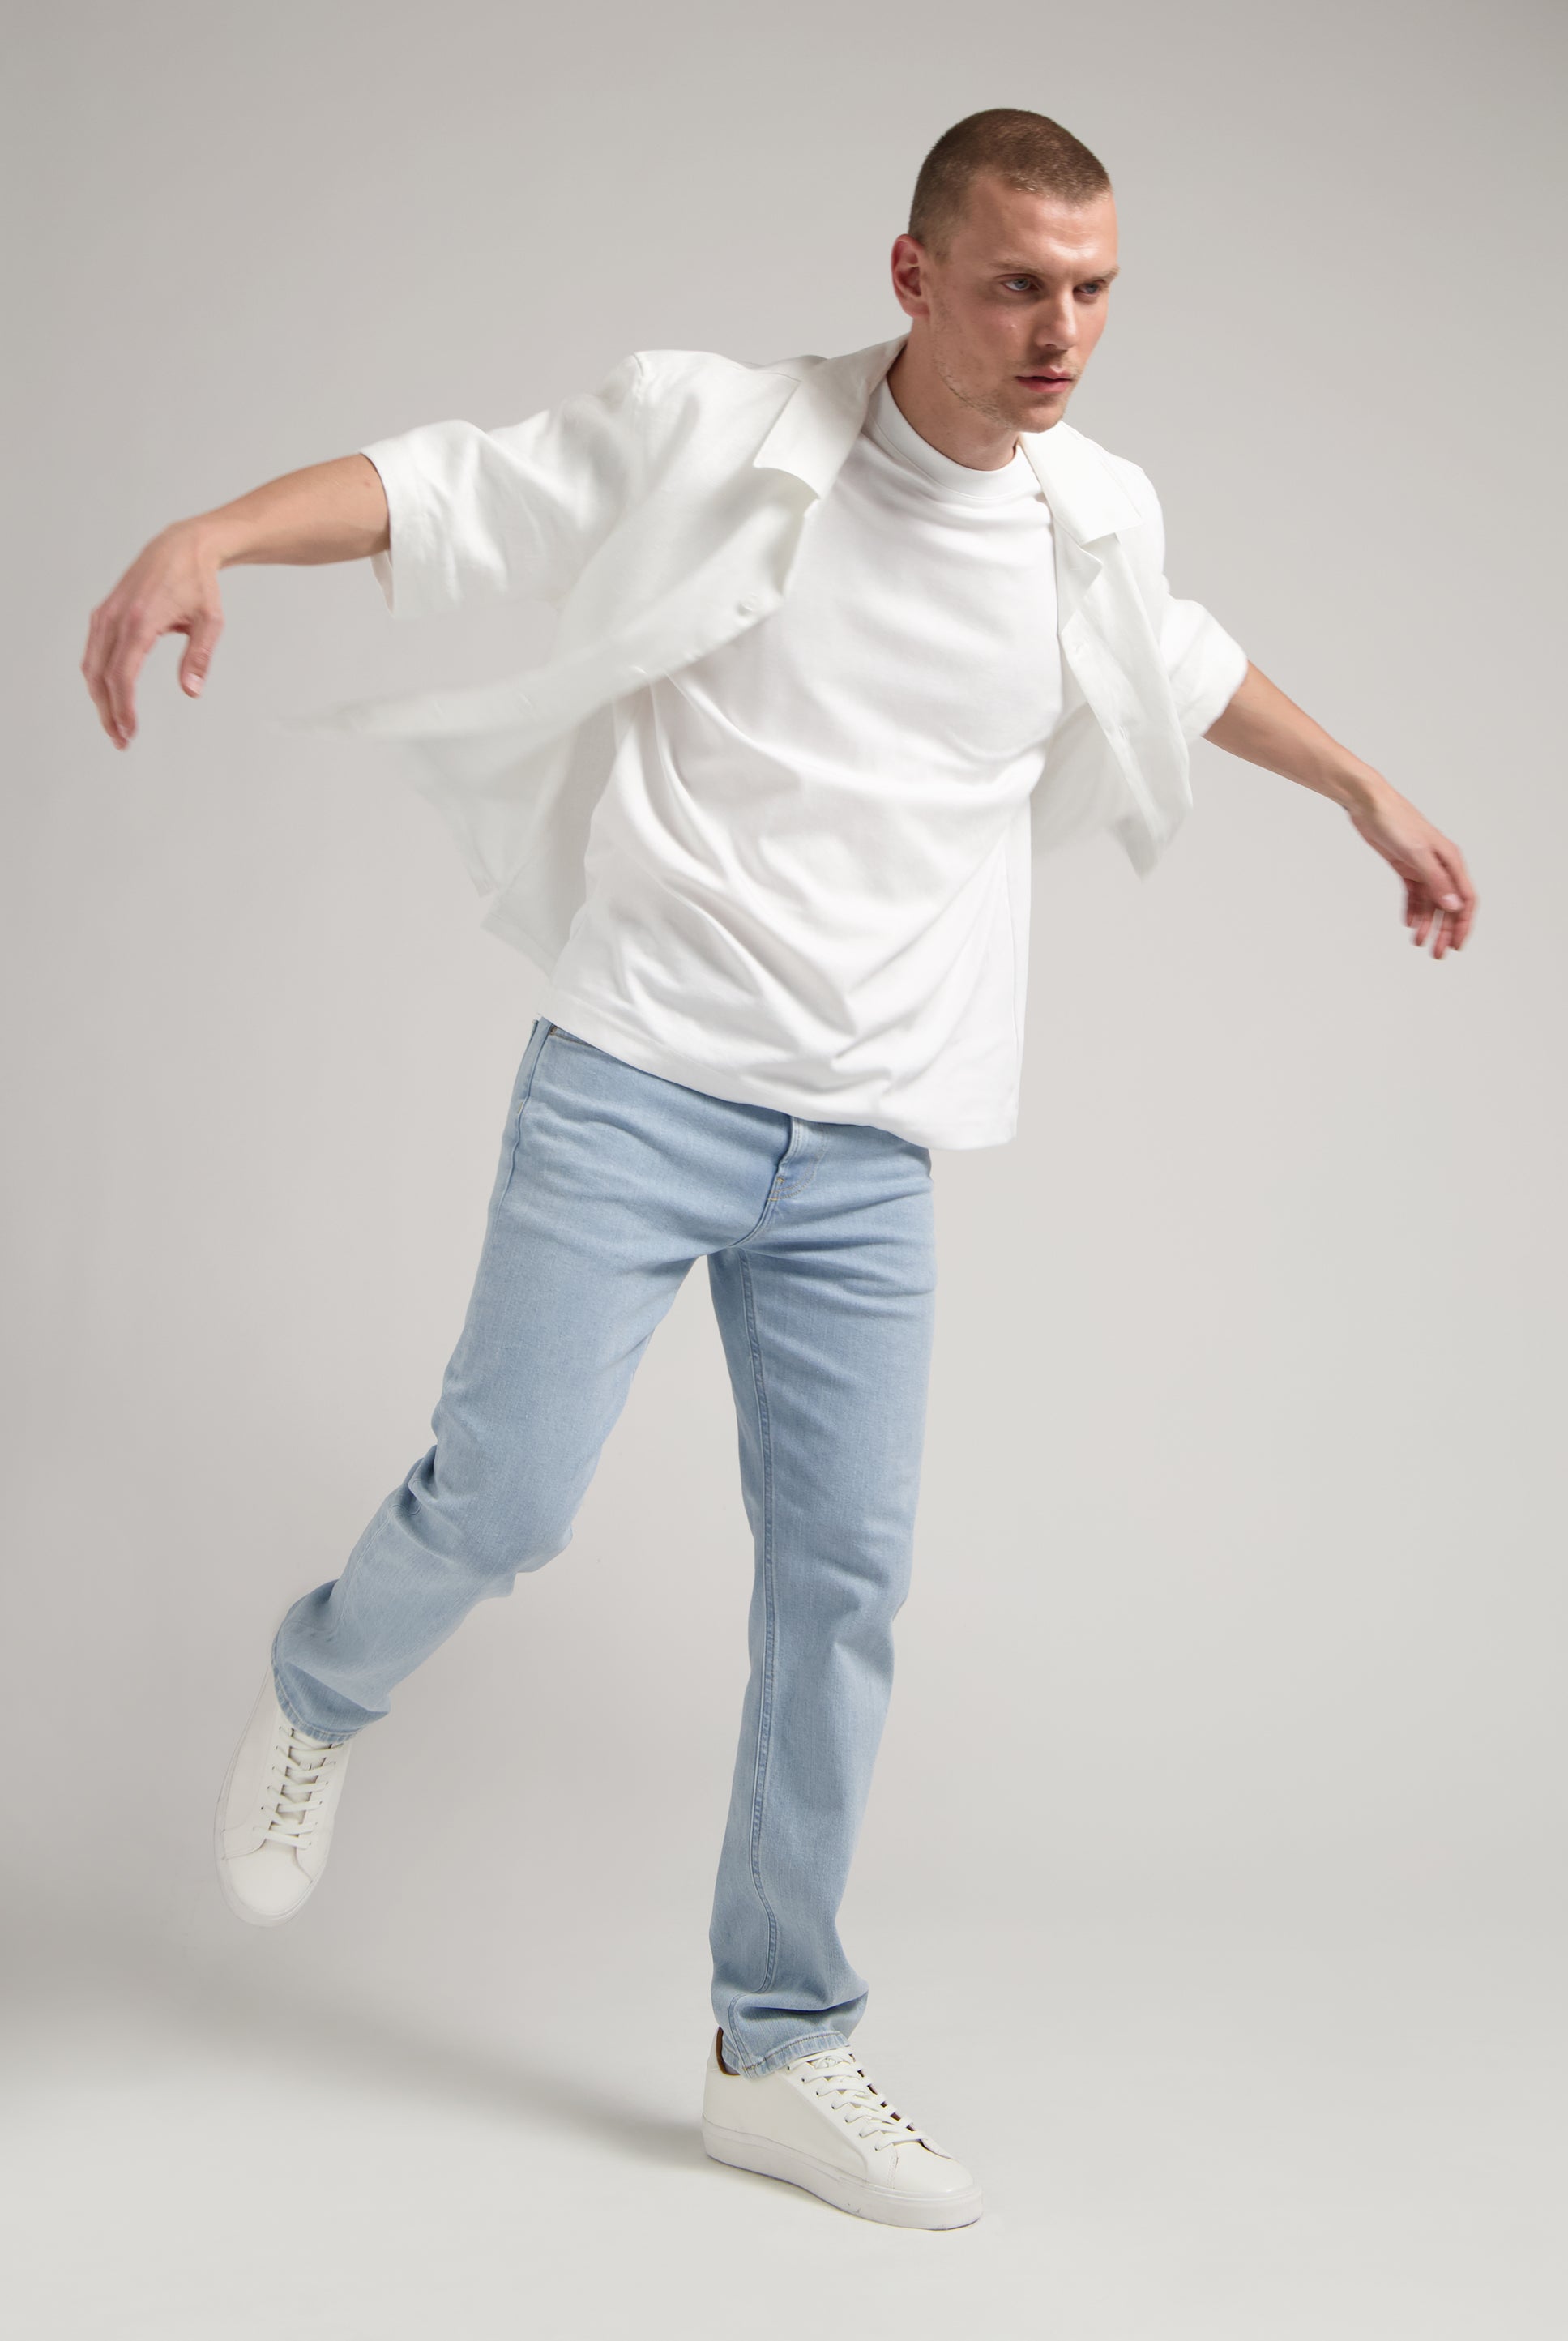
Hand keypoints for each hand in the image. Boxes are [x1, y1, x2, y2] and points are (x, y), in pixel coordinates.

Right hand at [81, 519, 224, 748]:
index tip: (130, 731)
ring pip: (91, 665)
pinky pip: (93, 651)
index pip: (123, 675)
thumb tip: (191, 691)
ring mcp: (106, 613)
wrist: (181, 547)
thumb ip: (199, 657)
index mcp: (141, 620)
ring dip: (100, 698)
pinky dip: (97, 677)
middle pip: (101, 675)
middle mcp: (116, 617)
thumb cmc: (198, 583)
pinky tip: (108, 697)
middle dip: (108, 712)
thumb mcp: (210, 622)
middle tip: (121, 740)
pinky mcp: (104, 612)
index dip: (123, 708)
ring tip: (115, 725)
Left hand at [1345, 779, 1476, 957]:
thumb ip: (1435, 881)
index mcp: (1450, 861)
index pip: (1465, 899)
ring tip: (1419, 944)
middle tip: (1437, 955)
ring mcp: (1422, 866)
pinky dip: (1412, 910)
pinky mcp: (1405, 866)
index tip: (1457, 946)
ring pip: (1430, 902)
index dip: (1463, 924)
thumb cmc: (1395, 821)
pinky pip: (1413, 894)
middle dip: (1444, 931)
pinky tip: (1409, 925)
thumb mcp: (1416, 854)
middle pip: (1448, 905)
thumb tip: (1453, 906)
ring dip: (1427, 924)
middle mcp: (1440, 865)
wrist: (1368, 804)